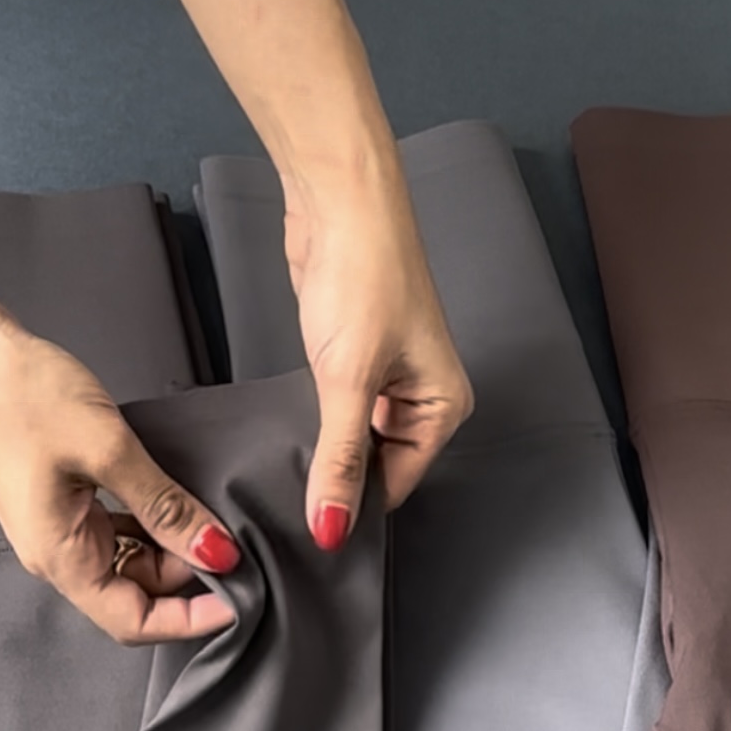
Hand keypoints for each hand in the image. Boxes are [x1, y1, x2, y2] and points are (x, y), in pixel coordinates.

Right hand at [0, 291, 240, 642]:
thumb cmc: (21, 395)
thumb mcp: (107, 449)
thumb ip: (165, 507)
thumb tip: (217, 552)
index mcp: (60, 558)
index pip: (133, 623)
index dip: (189, 620)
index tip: (240, 597)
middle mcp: (56, 554)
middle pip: (135, 595)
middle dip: (186, 577)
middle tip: (234, 540)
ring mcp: (58, 527)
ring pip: (129, 562)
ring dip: (171, 548)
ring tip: (213, 516)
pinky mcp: (62, 500)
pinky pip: (117, 531)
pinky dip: (151, 523)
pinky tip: (178, 498)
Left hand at [282, 155, 472, 549]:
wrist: (338, 202)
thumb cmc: (364, 275)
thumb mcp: (349, 380)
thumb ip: (340, 460)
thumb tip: (333, 529)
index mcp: (443, 408)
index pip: (398, 485)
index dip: (355, 508)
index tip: (310, 528)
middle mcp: (422, 398)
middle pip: (378, 468)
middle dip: (338, 480)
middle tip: (290, 493)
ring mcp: (388, 379)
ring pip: (354, 441)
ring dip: (323, 450)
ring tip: (286, 459)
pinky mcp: (354, 362)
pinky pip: (336, 413)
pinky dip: (315, 423)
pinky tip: (289, 428)